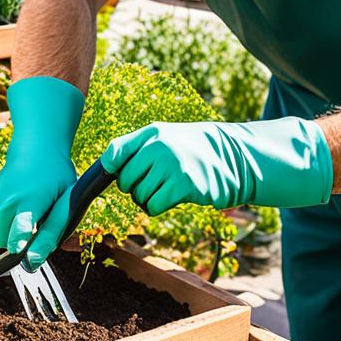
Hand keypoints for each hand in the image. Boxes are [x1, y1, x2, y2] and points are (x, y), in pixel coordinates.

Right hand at [0, 77, 84, 265]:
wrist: (37, 149)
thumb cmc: (57, 178)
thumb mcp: (65, 202)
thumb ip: (50, 233)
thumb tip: (33, 262)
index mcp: (32, 199)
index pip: (22, 225)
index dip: (19, 240)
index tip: (17, 249)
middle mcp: (9, 198)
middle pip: (6, 241)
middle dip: (21, 243)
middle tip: (39, 223)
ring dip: (11, 235)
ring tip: (29, 215)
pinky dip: (1, 227)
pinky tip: (16, 215)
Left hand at [101, 117, 332, 214]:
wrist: (233, 157)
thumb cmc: (193, 149)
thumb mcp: (166, 138)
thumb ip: (136, 147)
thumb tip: (107, 164)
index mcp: (152, 133)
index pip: (115, 152)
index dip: (111, 167)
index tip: (117, 173)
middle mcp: (159, 147)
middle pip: (125, 180)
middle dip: (136, 186)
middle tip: (156, 181)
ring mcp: (170, 166)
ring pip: (138, 196)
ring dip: (149, 198)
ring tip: (168, 187)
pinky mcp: (182, 186)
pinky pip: (152, 206)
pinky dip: (158, 207)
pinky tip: (173, 197)